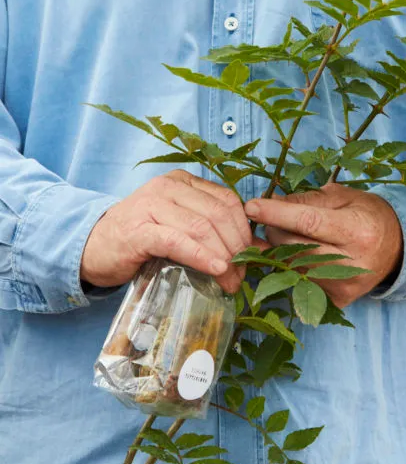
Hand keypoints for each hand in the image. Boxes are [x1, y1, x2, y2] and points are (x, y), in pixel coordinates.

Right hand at [81, 171, 251, 292]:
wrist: (92, 246)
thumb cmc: (140, 239)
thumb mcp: (179, 228)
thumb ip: (212, 232)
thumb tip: (256, 250)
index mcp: (182, 182)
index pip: (227, 200)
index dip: (244, 230)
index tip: (251, 256)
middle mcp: (168, 187)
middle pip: (218, 214)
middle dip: (236, 248)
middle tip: (242, 275)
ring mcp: (151, 205)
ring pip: (201, 227)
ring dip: (222, 257)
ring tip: (230, 280)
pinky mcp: (138, 230)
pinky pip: (177, 240)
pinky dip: (200, 256)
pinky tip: (215, 269)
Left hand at [244, 184, 402, 307]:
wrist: (398, 249)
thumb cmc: (367, 215)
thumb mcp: (343, 197)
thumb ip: (308, 199)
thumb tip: (272, 201)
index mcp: (358, 230)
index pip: (309, 222)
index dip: (277, 214)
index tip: (251, 206)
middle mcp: (353, 262)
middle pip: (294, 247)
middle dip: (274, 230)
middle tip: (271, 218)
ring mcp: (345, 286)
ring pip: (292, 267)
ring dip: (279, 250)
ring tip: (285, 235)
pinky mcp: (338, 301)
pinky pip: (300, 282)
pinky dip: (291, 267)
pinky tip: (298, 254)